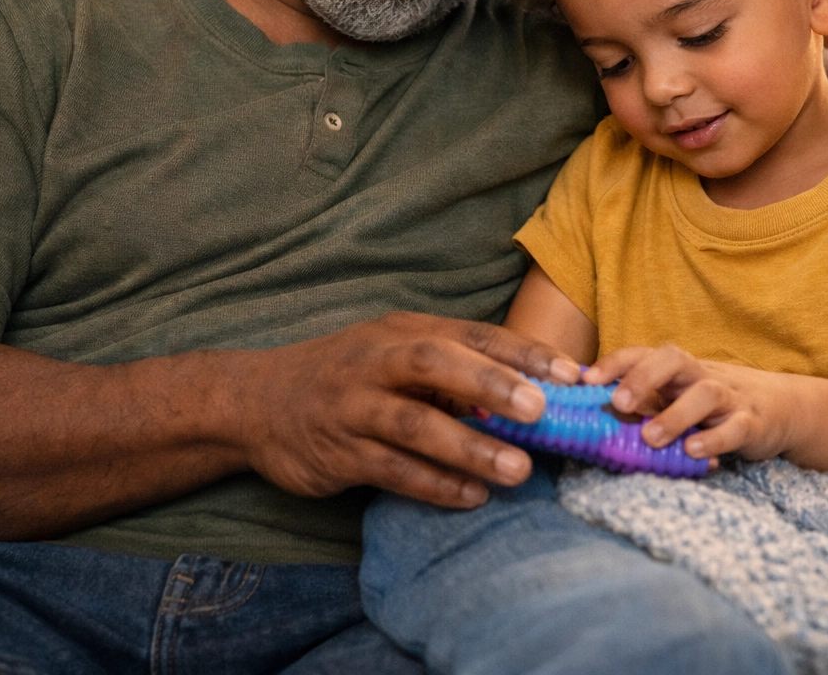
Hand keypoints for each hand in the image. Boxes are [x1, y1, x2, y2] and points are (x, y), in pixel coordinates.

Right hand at [235, 312, 581, 508]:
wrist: (256, 402)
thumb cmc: (345, 376)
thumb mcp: (391, 352)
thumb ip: (451, 366)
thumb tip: (532, 388)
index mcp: (400, 331)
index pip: (469, 334)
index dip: (522, 351)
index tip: (571, 373)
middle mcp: (376, 362)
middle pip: (437, 363)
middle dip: (491, 384)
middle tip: (540, 409)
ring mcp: (353, 407)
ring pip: (415, 424)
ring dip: (469, 447)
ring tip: (517, 470)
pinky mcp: (336, 452)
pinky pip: (391, 469)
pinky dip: (433, 484)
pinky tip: (471, 497)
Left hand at [586, 346, 792, 462]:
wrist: (782, 408)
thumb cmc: (713, 407)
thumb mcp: (678, 399)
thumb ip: (644, 405)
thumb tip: (593, 418)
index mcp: (678, 369)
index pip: (644, 353)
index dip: (615, 363)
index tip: (586, 381)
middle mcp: (702, 375)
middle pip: (674, 359)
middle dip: (643, 377)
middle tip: (618, 403)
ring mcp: (730, 397)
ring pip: (705, 393)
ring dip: (675, 415)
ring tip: (650, 438)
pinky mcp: (752, 423)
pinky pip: (735, 427)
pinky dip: (714, 439)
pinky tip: (692, 452)